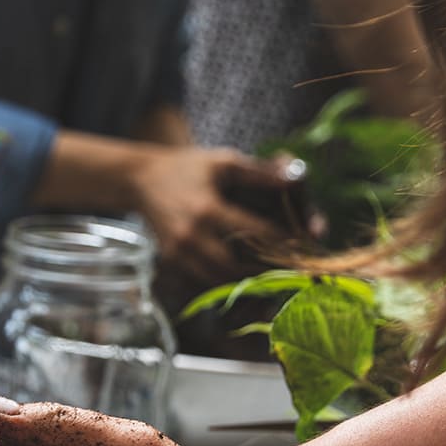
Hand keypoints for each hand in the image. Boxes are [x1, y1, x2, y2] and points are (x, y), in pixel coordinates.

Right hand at [131, 147, 294, 284]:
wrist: (142, 181)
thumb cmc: (187, 167)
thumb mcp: (224, 162)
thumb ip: (260, 173)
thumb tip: (296, 181)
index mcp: (207, 209)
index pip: (254, 233)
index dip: (281, 242)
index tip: (302, 246)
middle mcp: (191, 236)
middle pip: (235, 268)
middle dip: (264, 273)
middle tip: (287, 272)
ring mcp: (178, 253)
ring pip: (217, 281)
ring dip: (244, 283)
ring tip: (269, 280)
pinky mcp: (171, 262)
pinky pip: (201, 282)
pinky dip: (222, 284)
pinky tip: (240, 280)